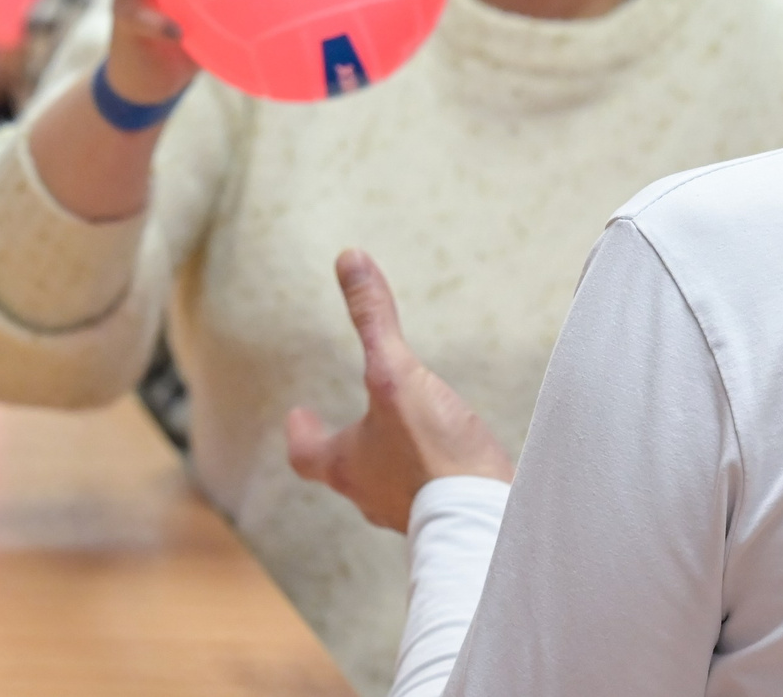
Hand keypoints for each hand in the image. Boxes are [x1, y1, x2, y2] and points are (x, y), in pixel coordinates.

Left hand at [286, 249, 511, 533]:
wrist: (485, 522)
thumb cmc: (432, 454)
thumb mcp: (396, 375)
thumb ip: (374, 320)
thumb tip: (349, 260)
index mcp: (347, 467)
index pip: (307, 455)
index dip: (302, 435)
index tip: (298, 417)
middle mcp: (371, 497)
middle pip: (346, 473)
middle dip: (348, 449)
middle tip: (354, 430)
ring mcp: (409, 513)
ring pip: (388, 488)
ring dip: (390, 465)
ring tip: (405, 439)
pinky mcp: (445, 519)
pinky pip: (428, 498)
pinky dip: (431, 478)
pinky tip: (452, 464)